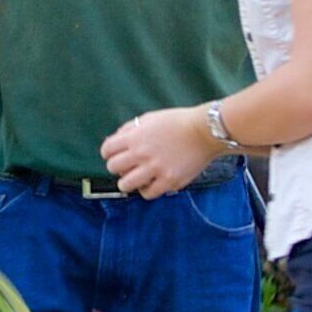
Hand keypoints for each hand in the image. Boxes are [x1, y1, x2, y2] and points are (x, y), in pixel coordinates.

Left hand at [100, 106, 219, 197]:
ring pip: (125, 185)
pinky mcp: (169, 181)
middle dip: (117, 167)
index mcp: (134, 137)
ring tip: (137, 178)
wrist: (204, 132)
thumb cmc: (178, 122)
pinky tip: (152, 183)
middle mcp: (141, 154)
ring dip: (128, 182)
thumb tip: (116, 140)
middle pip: (113, 167)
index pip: (106, 150)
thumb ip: (130, 129)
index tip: (115, 155)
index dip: (109, 153)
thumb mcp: (149, 118)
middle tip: (127, 166)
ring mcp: (155, 169)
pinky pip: (147, 193)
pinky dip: (147, 190)